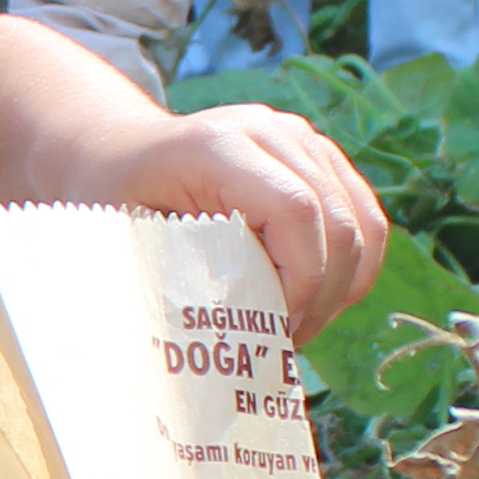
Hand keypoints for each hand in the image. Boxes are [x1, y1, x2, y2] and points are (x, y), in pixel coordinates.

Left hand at [97, 98, 387, 329]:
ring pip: (362, 224)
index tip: (272, 328)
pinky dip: (351, 270)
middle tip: (282, 343)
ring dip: (340, 290)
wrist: (122, 153)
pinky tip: (313, 303)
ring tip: (295, 328)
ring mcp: (302, 139)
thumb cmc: (113, 203)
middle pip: (337, 222)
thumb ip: (171, 279)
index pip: (295, 210)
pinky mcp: (321, 158)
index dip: (300, 279)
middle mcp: (270, 131)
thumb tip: (221, 347)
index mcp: (216, 146)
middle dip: (321, 297)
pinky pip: (365, 219)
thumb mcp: (124, 240)